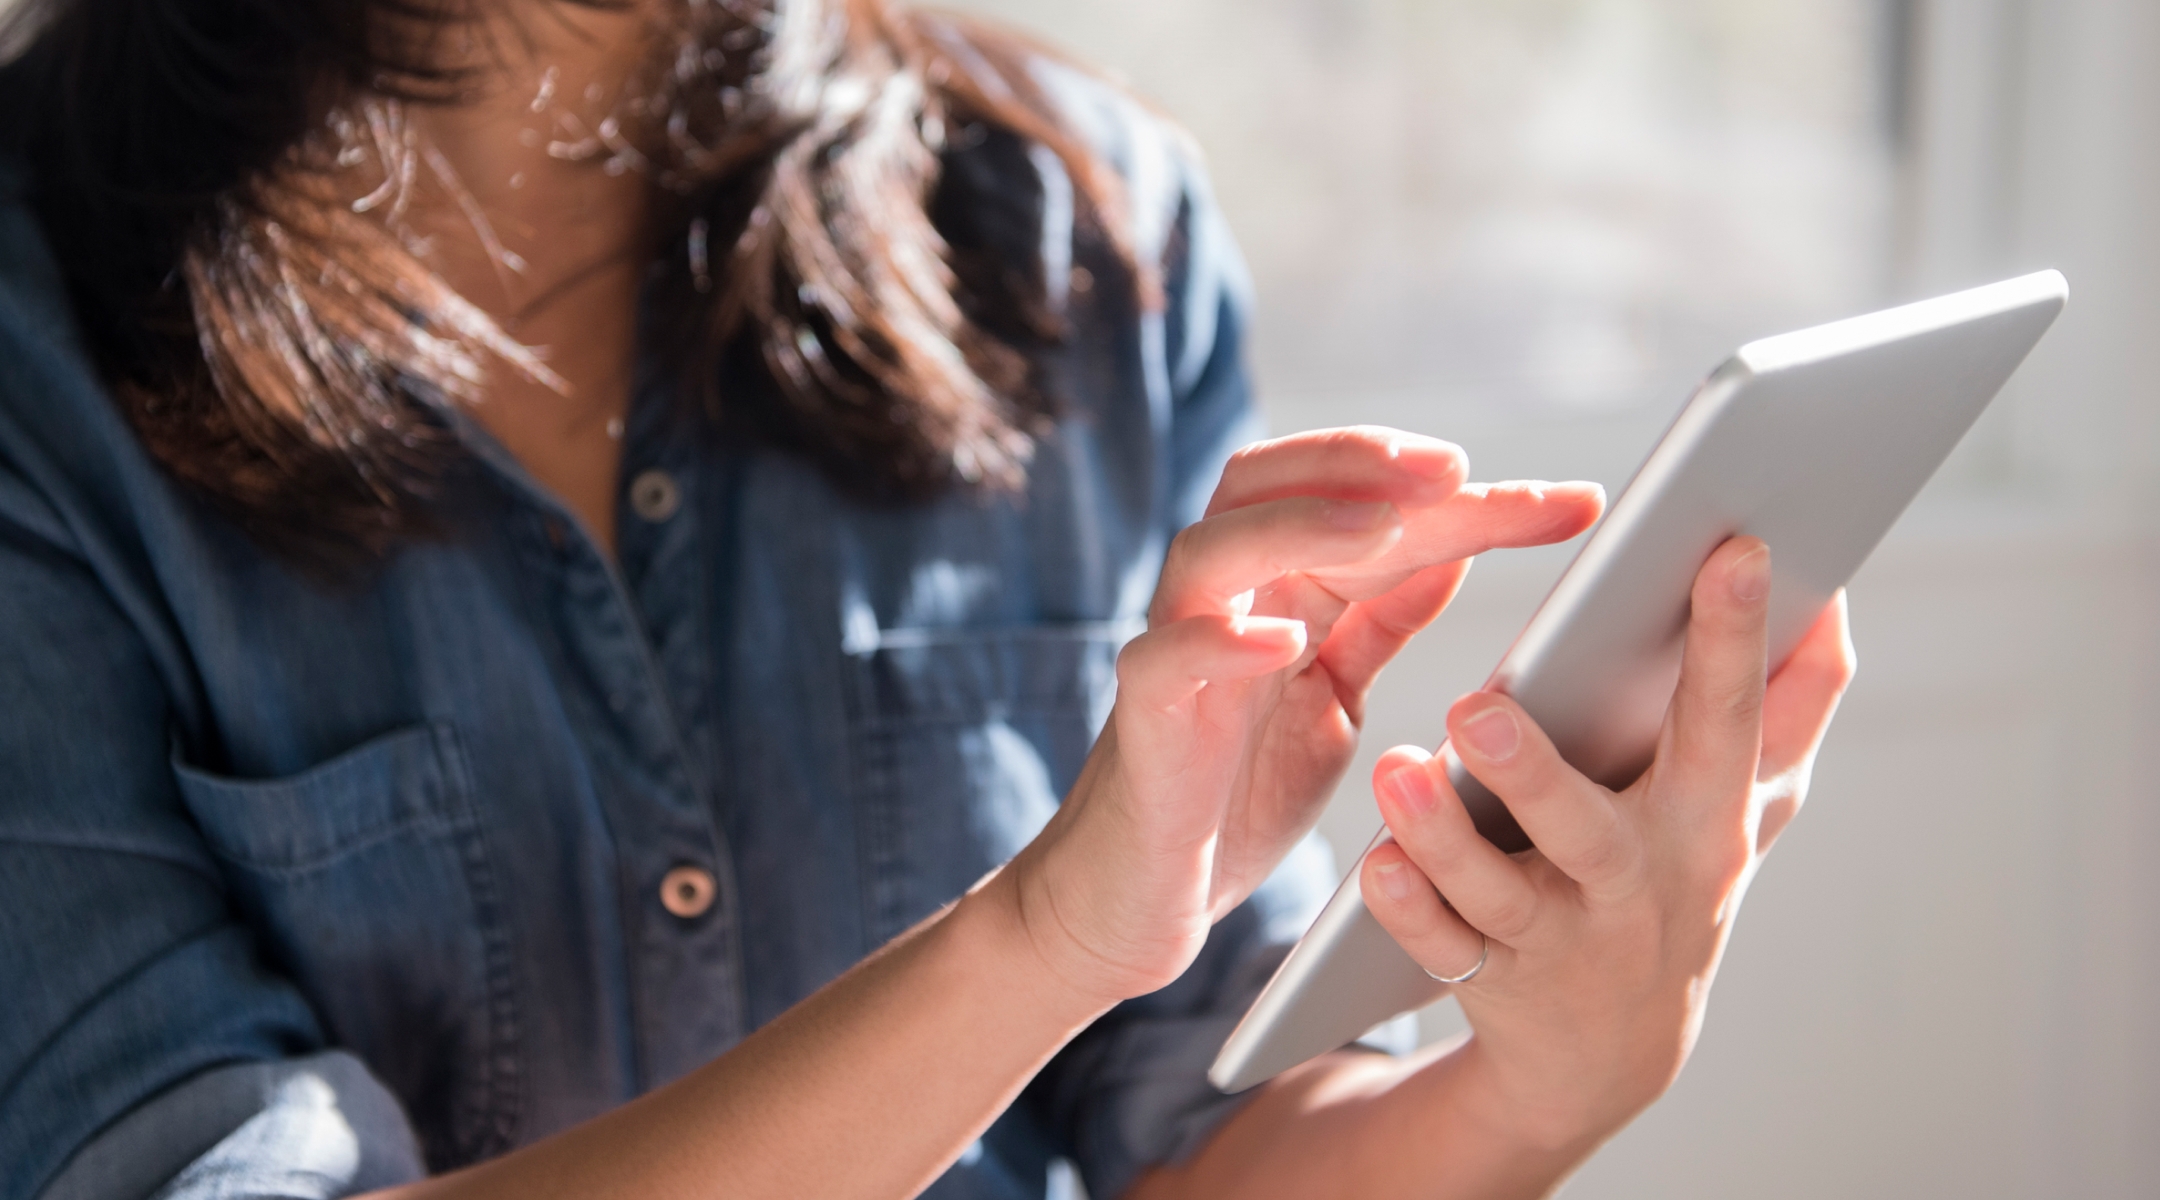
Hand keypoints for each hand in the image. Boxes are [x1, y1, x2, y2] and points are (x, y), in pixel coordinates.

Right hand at [995, 426, 1603, 1006]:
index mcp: (1277, 588)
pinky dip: (1216, 641)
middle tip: (1456, 468)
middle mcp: (1222, 600)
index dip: (1467, 496)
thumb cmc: (1231, 793)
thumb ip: (1378, 617)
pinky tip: (1281, 642)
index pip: (1365, 501)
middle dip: (1365, 464)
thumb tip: (1452, 546)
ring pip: (1214, 548)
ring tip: (1384, 526)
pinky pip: (1162, 660)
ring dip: (1300, 526)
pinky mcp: (1142, 722)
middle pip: (1272, 484)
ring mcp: (1175, 652)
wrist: (1135, 899)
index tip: (1577, 503)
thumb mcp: (1331, 695)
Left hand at [1360, 537, 1856, 1150]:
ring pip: (1495, 892)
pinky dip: (1408, 909)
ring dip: (1442, 837)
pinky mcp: (1488, 980)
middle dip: (1535, 772)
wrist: (1615, 1054)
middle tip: (1477, 703)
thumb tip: (1836, 594)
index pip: (1724, 722)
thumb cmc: (1681, 875)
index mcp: (1705, 819)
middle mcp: (1634, 883)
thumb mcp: (1750, 805)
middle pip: (1588, 828)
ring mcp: (1558, 939)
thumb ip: (1796, 703)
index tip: (1733, 551)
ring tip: (1397, 771)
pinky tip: (1377, 862)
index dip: (1736, 640)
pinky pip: (1439, 947)